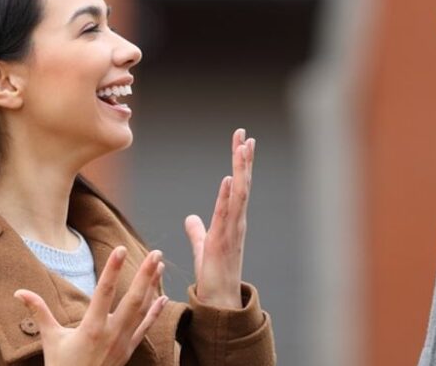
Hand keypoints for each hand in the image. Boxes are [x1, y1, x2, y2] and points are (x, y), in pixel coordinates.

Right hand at [14, 247, 166, 365]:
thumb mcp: (50, 339)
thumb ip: (39, 311)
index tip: (121, 249)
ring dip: (153, 287)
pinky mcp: (129, 350)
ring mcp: (123, 342)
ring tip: (160, 266)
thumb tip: (19, 292)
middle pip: (133, 299)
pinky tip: (163, 297)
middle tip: (156, 253)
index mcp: (91, 328)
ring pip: (143, 310)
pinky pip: (145, 328)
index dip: (113, 269)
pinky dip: (156, 312)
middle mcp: (111, 334)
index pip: (104, 292)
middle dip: (145, 275)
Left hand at [185, 128, 254, 308]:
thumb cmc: (213, 275)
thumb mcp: (203, 247)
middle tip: (244, 133)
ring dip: (241, 169)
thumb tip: (191, 218)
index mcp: (232, 219)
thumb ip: (197, 231)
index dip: (240, 163)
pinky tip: (230, 178)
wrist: (219, 301)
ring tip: (243, 146)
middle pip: (242, 182)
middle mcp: (236, 221)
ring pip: (240, 193)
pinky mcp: (224, 240)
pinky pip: (228, 214)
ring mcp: (232, 230)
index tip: (241, 140)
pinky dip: (230, 195)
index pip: (238, 184)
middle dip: (243, 158)